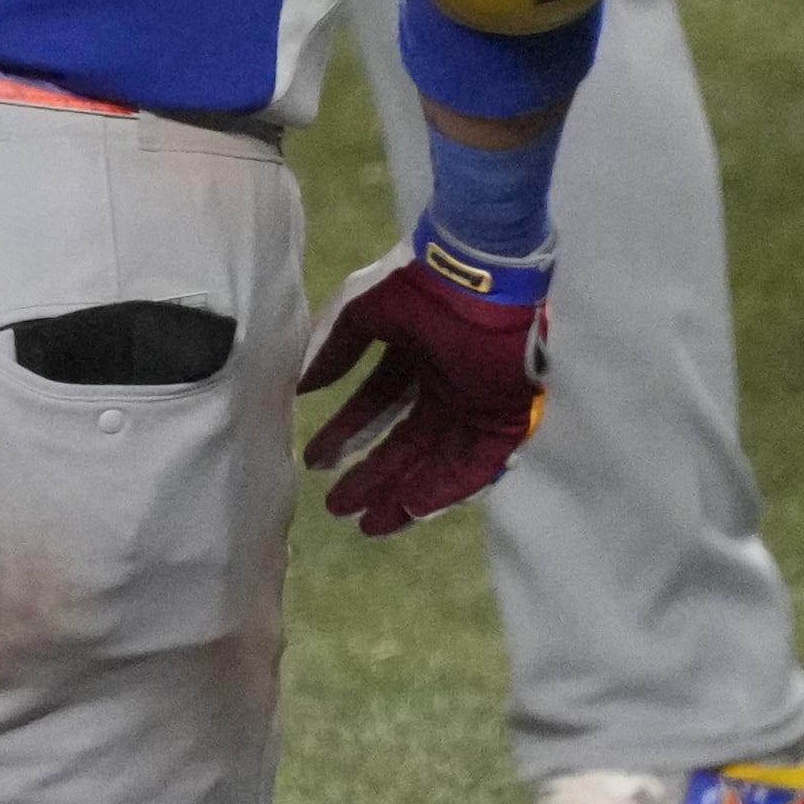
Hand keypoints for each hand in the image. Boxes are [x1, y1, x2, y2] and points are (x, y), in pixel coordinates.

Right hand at [296, 236, 547, 537]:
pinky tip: (410, 509)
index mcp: (414, 357)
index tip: (316, 462)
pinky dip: (443, 489)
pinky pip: (473, 466)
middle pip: (404, 443)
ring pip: (435, 461)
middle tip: (337, 507)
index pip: (378, 406)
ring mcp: (473, 406)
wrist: (475, 279)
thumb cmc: (418, 289)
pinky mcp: (501, 421)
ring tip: (369, 523)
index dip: (347, 435)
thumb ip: (333, 350)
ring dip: (402, 491)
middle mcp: (443, 387)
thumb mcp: (361, 314)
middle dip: (371, 475)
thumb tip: (301, 387)